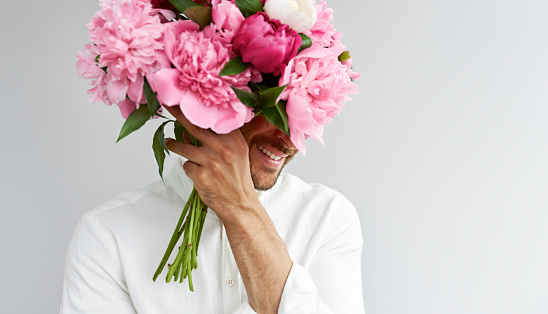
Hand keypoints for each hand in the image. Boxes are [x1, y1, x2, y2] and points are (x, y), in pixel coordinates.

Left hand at [163, 106, 259, 224]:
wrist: (240, 204)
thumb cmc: (237, 179)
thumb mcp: (236, 154)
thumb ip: (218, 140)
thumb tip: (191, 130)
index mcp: (234, 139)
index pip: (212, 118)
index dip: (197, 108)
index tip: (186, 97)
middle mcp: (223, 147)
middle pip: (194, 125)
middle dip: (178, 113)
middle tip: (167, 103)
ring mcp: (211, 161)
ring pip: (183, 147)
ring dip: (174, 145)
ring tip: (170, 143)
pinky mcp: (200, 175)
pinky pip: (186, 166)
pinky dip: (189, 169)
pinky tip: (198, 174)